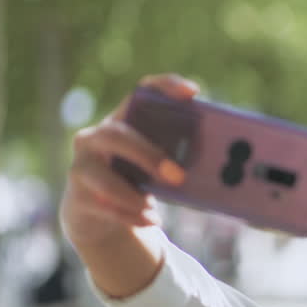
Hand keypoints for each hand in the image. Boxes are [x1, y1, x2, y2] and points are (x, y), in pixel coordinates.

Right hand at [59, 73, 196, 251]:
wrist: (97, 213)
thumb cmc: (137, 181)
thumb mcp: (157, 166)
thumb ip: (180, 161)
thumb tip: (228, 174)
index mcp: (124, 121)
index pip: (142, 92)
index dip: (165, 87)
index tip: (192, 93)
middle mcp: (96, 138)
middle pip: (116, 134)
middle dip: (148, 155)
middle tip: (177, 176)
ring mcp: (82, 166)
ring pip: (103, 177)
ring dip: (133, 196)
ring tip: (156, 210)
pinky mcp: (78, 196)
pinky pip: (104, 206)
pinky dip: (131, 215)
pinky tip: (151, 220)